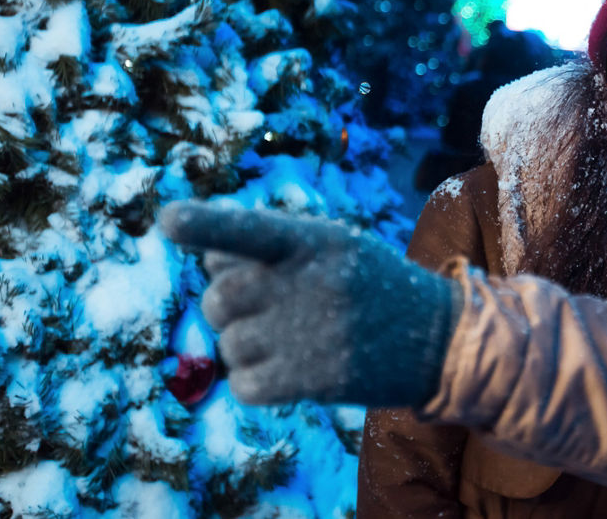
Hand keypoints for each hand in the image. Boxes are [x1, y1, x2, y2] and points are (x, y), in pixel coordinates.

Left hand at [158, 201, 461, 407]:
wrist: (439, 338)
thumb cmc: (374, 287)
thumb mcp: (338, 248)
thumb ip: (275, 246)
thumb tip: (207, 256)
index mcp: (317, 241)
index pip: (251, 229)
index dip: (207, 224)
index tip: (167, 220)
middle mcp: (313, 283)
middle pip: (219, 296)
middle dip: (224, 305)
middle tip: (258, 307)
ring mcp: (314, 333)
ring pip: (229, 345)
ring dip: (244, 346)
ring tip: (287, 339)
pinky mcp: (317, 379)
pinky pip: (245, 385)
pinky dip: (255, 381)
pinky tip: (287, 369)